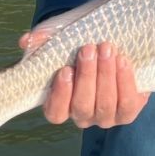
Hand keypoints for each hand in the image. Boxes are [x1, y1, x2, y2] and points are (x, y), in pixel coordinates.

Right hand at [18, 32, 149, 127]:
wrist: (118, 48)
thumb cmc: (85, 46)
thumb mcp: (65, 39)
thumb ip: (45, 39)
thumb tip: (26, 40)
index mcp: (63, 104)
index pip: (55, 112)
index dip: (60, 95)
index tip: (65, 70)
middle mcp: (84, 115)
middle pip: (82, 106)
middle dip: (86, 77)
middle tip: (89, 49)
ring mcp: (106, 116)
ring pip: (105, 105)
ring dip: (105, 75)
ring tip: (107, 49)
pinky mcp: (128, 111)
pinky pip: (127, 103)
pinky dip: (125, 81)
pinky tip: (122, 60)